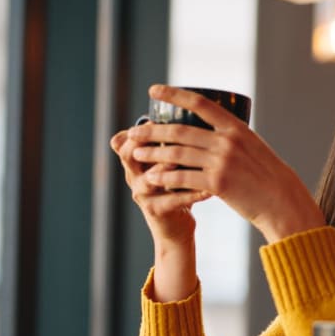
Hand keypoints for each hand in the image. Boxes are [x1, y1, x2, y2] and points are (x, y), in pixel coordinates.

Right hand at [110, 124, 206, 245]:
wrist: (177, 227)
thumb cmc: (179, 188)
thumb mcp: (171, 164)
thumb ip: (174, 142)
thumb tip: (193, 109)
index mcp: (137, 162)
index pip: (125, 140)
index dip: (137, 129)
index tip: (155, 116)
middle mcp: (135, 176)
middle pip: (128, 155)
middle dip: (145, 142)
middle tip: (168, 133)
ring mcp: (144, 195)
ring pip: (150, 178)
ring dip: (167, 167)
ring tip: (186, 160)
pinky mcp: (157, 211)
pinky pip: (173, 200)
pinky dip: (191, 194)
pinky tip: (209, 189)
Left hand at [125, 85, 325, 242]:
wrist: (282, 201)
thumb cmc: (267, 176)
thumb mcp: (253, 148)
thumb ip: (231, 138)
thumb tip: (209, 132)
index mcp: (236, 127)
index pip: (200, 103)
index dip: (174, 94)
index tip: (154, 90)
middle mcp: (227, 141)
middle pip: (180, 130)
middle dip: (153, 130)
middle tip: (134, 131)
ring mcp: (222, 162)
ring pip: (177, 154)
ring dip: (153, 153)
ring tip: (136, 153)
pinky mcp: (218, 184)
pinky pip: (183, 178)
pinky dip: (164, 178)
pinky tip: (151, 178)